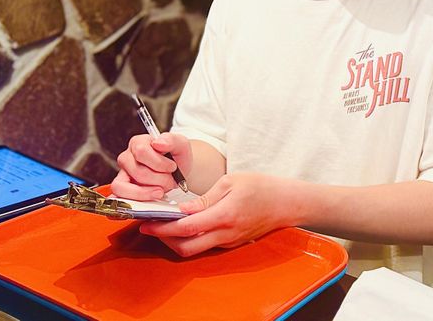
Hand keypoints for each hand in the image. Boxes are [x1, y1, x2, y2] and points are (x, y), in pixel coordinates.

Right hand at [112, 132, 191, 200]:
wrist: (179, 171)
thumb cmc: (176, 157)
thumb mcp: (180, 144)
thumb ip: (171, 140)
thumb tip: (158, 143)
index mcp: (138, 143)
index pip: (141, 152)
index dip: (158, 163)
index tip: (172, 167)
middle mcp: (127, 157)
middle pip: (137, 172)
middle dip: (158, 180)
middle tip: (170, 180)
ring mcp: (123, 174)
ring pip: (124, 187)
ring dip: (147, 193)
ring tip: (161, 191)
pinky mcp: (122, 189)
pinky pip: (120, 198)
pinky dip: (136, 201)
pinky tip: (150, 199)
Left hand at [139, 172, 295, 255]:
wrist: (285, 203)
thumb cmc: (260, 187)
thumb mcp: (231, 182)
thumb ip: (205, 198)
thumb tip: (182, 209)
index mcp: (224, 216)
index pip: (186, 228)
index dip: (163, 228)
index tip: (147, 222)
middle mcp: (225, 234)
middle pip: (186, 247)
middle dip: (163, 239)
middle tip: (148, 226)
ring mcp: (228, 242)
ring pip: (194, 250)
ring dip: (174, 240)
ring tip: (161, 224)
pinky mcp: (230, 243)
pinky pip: (204, 246)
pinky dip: (188, 239)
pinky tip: (181, 225)